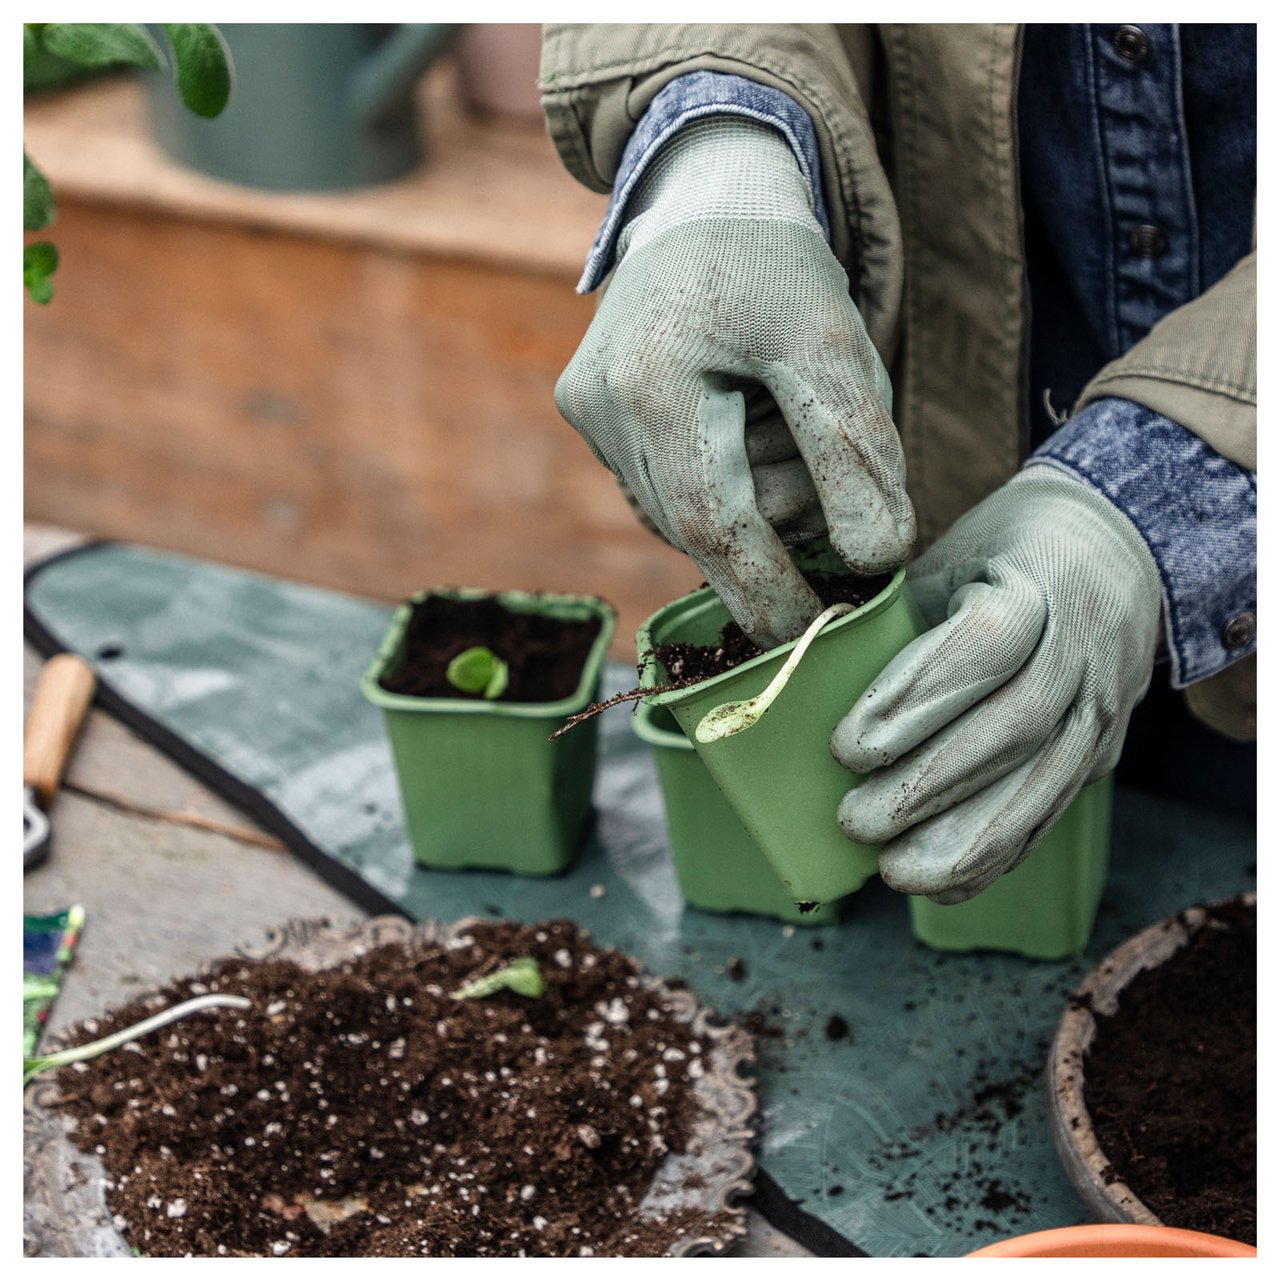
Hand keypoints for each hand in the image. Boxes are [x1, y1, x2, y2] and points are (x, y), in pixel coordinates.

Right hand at [555, 116, 913, 647]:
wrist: (702, 198)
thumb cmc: (774, 263)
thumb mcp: (833, 339)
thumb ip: (855, 450)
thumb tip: (874, 560)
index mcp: (651, 384)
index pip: (713, 523)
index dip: (768, 589)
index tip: (814, 637)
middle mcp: (600, 410)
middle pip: (705, 521)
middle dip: (779, 512)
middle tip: (813, 432)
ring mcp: (588, 418)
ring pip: (686, 512)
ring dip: (751, 488)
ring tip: (765, 402)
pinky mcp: (589, 419)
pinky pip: (667, 486)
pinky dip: (720, 474)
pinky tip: (732, 414)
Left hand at [831, 468, 1161, 902]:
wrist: (1114, 549)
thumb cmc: (1002, 552)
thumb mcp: (949, 558)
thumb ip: (896, 618)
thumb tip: (802, 685)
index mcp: (1040, 578)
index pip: (988, 642)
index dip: (916, 700)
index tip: (847, 748)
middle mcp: (1084, 645)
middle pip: (1015, 726)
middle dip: (928, 787)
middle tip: (853, 821)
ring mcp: (1103, 704)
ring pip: (1043, 783)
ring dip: (965, 840)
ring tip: (893, 872)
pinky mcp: (1104, 750)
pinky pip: (1052, 811)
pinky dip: (996, 856)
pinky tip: (943, 883)